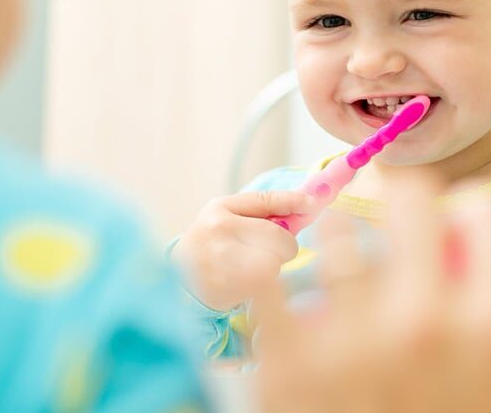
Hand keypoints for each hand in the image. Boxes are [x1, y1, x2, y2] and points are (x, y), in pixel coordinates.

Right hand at [171, 192, 304, 310]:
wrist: (176, 279)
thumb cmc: (212, 244)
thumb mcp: (229, 217)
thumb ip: (264, 210)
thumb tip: (308, 205)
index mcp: (221, 209)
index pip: (267, 200)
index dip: (294, 201)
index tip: (314, 203)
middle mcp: (218, 231)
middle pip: (280, 239)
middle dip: (283, 247)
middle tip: (266, 252)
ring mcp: (219, 261)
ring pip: (274, 265)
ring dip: (271, 269)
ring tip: (250, 269)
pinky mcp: (223, 290)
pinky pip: (263, 287)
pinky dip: (261, 287)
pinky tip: (243, 284)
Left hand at [250, 178, 490, 412]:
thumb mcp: (490, 387)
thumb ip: (483, 310)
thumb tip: (459, 232)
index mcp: (488, 331)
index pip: (487, 211)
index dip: (472, 210)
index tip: (454, 224)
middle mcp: (423, 322)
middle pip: (410, 200)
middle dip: (405, 210)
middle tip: (395, 232)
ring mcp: (350, 338)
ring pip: (337, 232)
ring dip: (340, 248)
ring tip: (340, 280)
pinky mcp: (286, 358)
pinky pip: (265, 275)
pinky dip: (264, 269)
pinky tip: (275, 278)